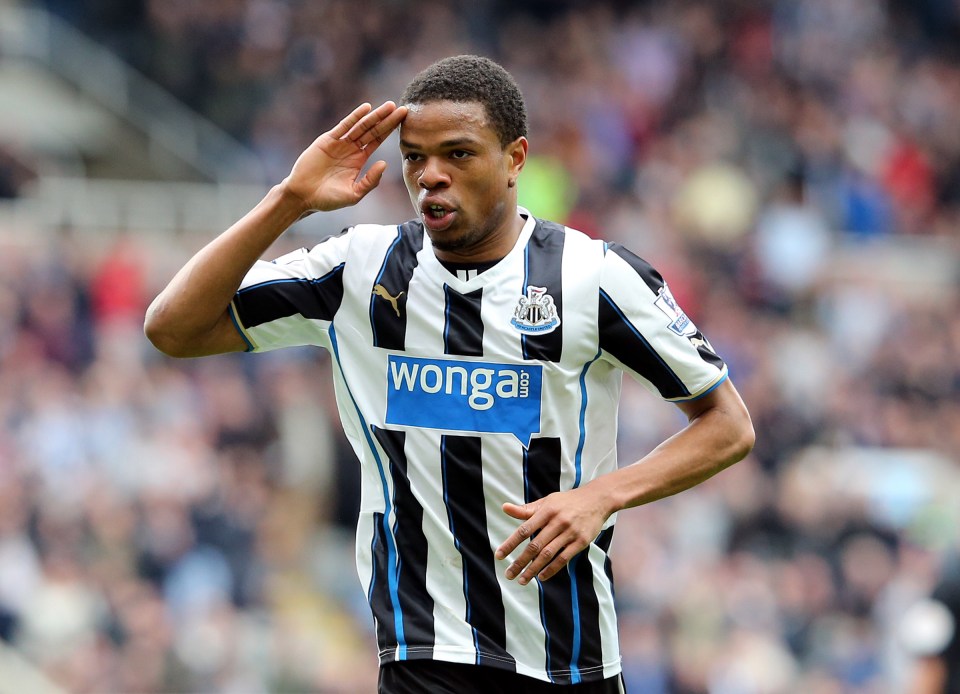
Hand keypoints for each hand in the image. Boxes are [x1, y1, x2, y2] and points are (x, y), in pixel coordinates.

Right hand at [282, 101, 407, 211]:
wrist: (303, 196)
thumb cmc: (327, 199)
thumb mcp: (354, 194)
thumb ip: (370, 181)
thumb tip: (384, 163)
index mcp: (358, 160)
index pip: (377, 141)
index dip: (390, 131)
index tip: (404, 122)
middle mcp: (351, 148)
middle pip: (373, 130)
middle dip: (387, 120)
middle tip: (402, 109)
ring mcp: (339, 143)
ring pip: (361, 126)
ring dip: (375, 116)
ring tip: (389, 106)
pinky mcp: (327, 140)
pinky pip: (343, 126)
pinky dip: (355, 117)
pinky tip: (366, 109)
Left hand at [495, 485, 611, 584]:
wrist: (598, 499)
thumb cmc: (567, 501)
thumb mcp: (547, 501)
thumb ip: (526, 509)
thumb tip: (504, 508)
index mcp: (546, 511)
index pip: (524, 529)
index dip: (510, 544)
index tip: (499, 556)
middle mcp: (557, 521)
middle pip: (535, 545)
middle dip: (520, 562)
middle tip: (509, 574)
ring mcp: (570, 532)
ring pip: (548, 554)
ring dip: (533, 569)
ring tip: (522, 579)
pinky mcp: (581, 541)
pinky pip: (564, 558)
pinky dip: (552, 569)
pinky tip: (541, 576)